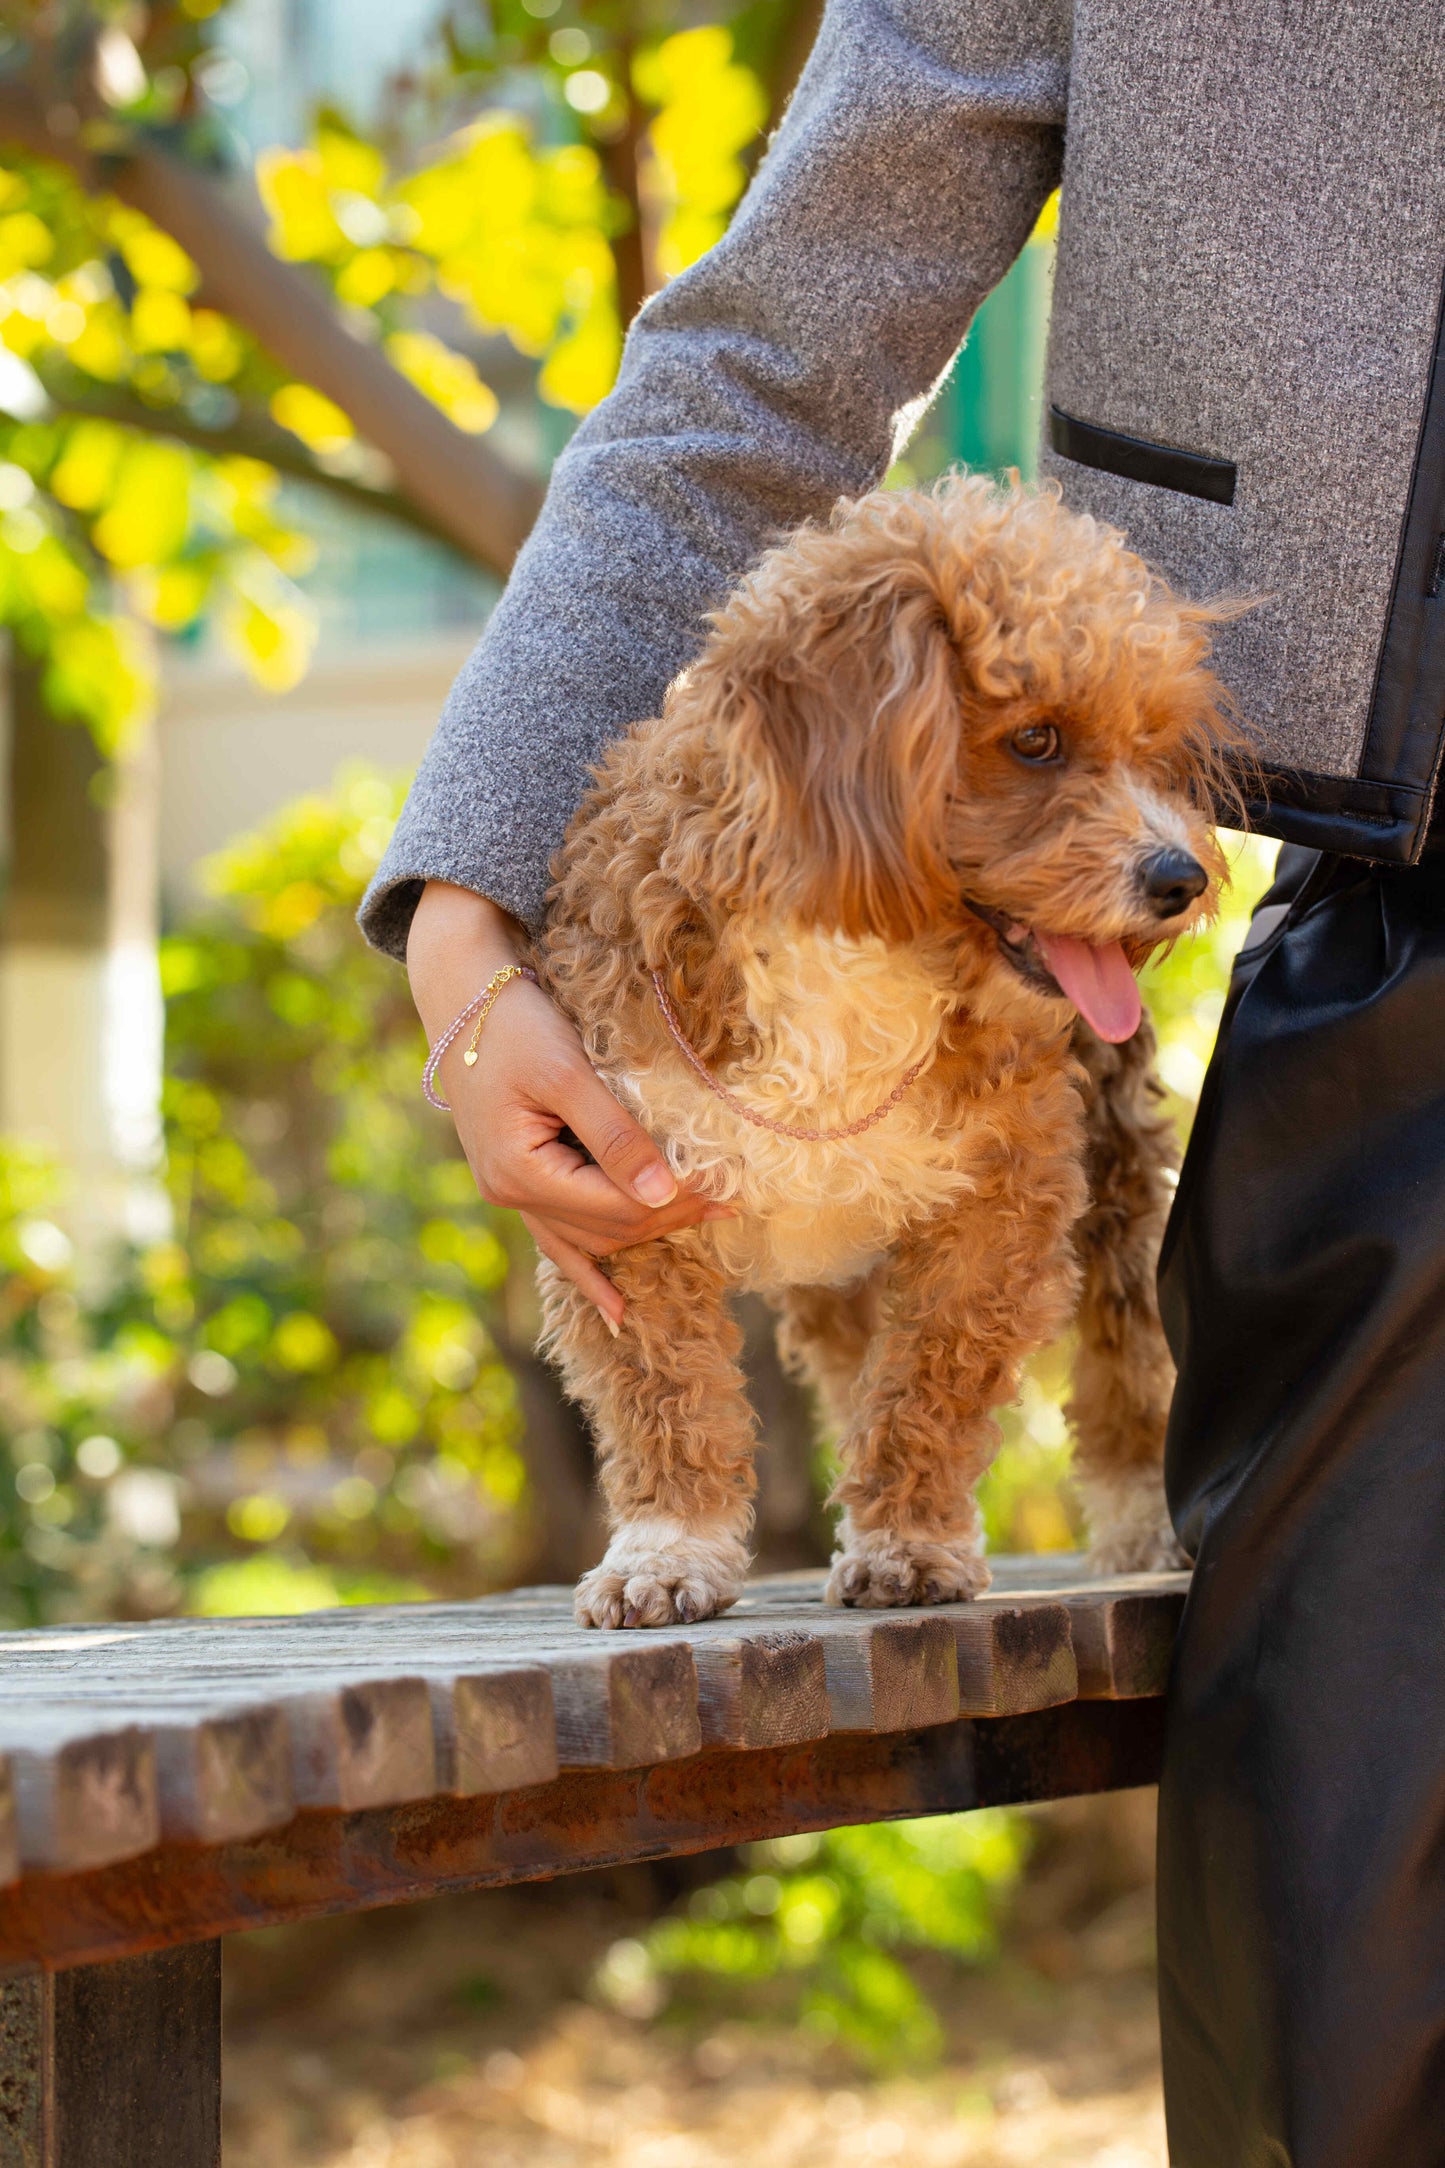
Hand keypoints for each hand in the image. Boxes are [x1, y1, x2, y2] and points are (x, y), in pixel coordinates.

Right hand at [406, 882, 727, 1326]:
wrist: (459, 992)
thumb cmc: (511, 1022)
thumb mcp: (565, 1072)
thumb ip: (614, 1136)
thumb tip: (664, 1196)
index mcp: (521, 1174)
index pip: (619, 1206)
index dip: (678, 1200)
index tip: (729, 1182)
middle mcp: (510, 1196)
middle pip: (610, 1227)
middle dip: (673, 1215)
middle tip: (733, 1198)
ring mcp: (510, 1194)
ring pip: (592, 1236)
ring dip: (647, 1234)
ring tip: (707, 1224)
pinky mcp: (516, 1181)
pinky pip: (560, 1239)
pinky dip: (590, 1272)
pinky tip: (617, 1312)